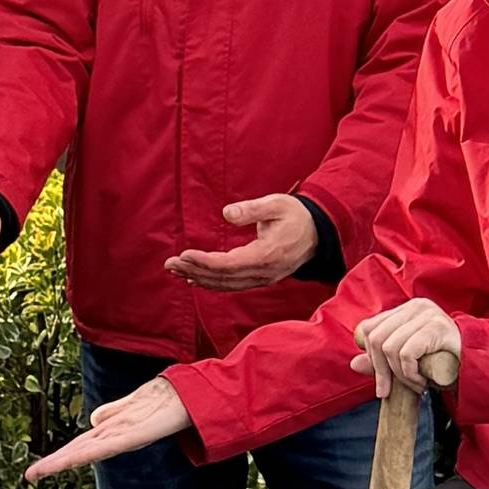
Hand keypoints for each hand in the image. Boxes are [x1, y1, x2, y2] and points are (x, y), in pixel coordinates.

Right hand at [25, 377, 191, 480]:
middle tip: (29, 476)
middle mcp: (117, 435)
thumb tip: (93, 421)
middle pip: (80, 450)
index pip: (82, 446)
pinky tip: (76, 456)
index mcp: (115, 431)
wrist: (194, 396)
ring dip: (64, 460)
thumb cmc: (166, 401)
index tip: (34, 471)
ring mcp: (126, 433)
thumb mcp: (132, 404)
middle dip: (54, 463)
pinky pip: (109, 442)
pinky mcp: (139, 431)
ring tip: (41, 471)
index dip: (59, 457)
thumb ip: (113, 413)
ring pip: (89, 448)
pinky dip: (90, 450)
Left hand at [163, 194, 317, 291]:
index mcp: (267, 255)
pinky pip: (232, 285)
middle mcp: (264, 273)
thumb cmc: (296, 215)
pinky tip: (194, 278)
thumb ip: (251, 209)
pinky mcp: (260, 279)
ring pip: (226, 284)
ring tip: (175, 270)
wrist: (318, 233)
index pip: (229, 264)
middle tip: (170, 264)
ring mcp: (263, 279)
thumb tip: (226, 213)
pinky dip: (211, 282)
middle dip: (194, 270)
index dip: (204, 262)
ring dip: (199, 278)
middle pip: (223, 277)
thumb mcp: (276, 204)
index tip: (183, 254)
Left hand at [349, 298, 463, 397]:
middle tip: (389, 391)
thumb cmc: (445, 364)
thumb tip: (353, 363)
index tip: (380, 379)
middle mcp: (415, 306)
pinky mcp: (436, 327)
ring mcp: (427, 314)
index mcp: (406, 310)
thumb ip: (383, 362)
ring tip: (415, 385)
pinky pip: (406, 353)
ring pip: (389, 347)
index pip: (369, 328)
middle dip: (380, 370)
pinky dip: (410, 374)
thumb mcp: (410, 363)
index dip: (369, 356)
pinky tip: (423, 382)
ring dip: (399, 375)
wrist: (482, 368)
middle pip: (375, 338)